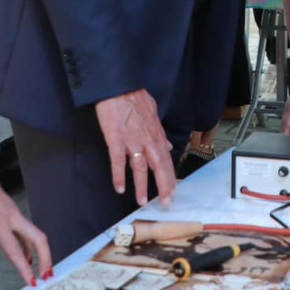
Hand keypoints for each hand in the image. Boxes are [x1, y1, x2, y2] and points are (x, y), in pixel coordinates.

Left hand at [0, 149, 51, 280]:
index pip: (14, 249)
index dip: (23, 269)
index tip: (31, 283)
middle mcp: (11, 216)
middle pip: (38, 238)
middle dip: (46, 258)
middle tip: (46, 276)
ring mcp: (14, 212)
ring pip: (34, 234)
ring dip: (40, 252)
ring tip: (39, 270)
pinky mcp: (12, 211)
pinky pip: (26, 230)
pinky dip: (29, 244)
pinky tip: (26, 254)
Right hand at [93, 90, 175, 206]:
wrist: (118, 87)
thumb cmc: (133, 97)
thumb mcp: (153, 113)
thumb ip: (160, 132)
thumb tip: (167, 146)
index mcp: (156, 134)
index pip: (166, 159)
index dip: (170, 176)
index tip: (173, 190)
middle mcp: (147, 139)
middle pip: (159, 166)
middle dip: (164, 186)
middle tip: (166, 202)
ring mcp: (132, 140)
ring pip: (140, 167)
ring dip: (142, 186)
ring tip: (142, 201)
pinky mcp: (116, 139)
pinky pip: (118, 161)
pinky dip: (119, 176)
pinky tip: (119, 187)